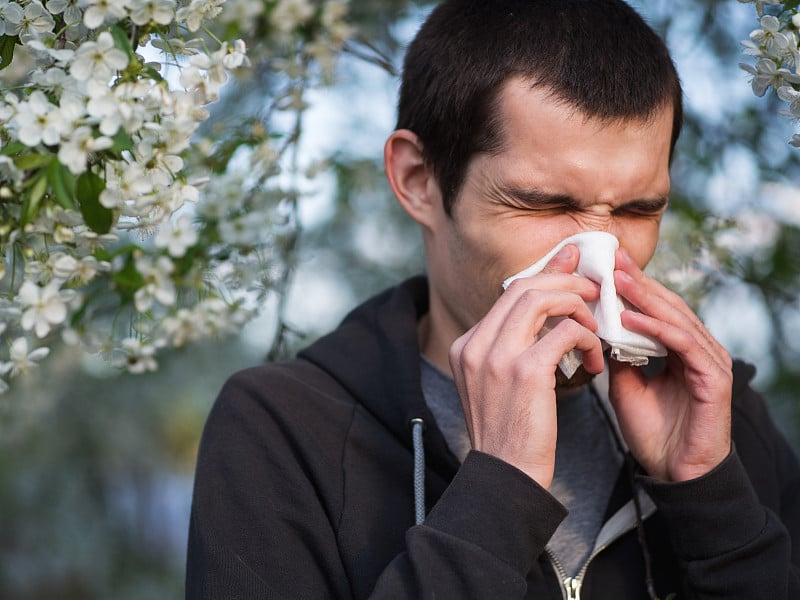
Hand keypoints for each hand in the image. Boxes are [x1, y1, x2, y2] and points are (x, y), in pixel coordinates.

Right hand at [448, 245, 604, 487]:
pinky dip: (586, 338)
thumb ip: (513, 347)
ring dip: (576, 306)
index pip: (508, 294)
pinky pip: (565, 332)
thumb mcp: (497, 384)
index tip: (570, 264)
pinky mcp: (524, 371)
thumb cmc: (510, 432)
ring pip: (541, 298)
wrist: (506, 476)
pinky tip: (593, 360)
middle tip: (593, 289)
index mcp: (467, 346)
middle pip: (523, 286)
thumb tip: (545, 313)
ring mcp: (496, 356)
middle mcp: (476, 345)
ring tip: (595, 327)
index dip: (545, 274)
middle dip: (564, 280)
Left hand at [609, 247, 732, 481]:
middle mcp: (698, 350)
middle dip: (638, 281)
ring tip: (616, 279)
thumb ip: (620, 355)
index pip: (656, 309)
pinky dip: (657, 328)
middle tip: (612, 258)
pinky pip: (683, 344)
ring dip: (644, 297)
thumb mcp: (625, 385)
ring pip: (676, 318)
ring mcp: (710, 361)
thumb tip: (600, 326)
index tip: (605, 265)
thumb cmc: (653, 431)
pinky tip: (630, 317)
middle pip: (667, 305)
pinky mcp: (715, 378)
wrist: (674, 474)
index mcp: (679, 350)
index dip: (633, 286)